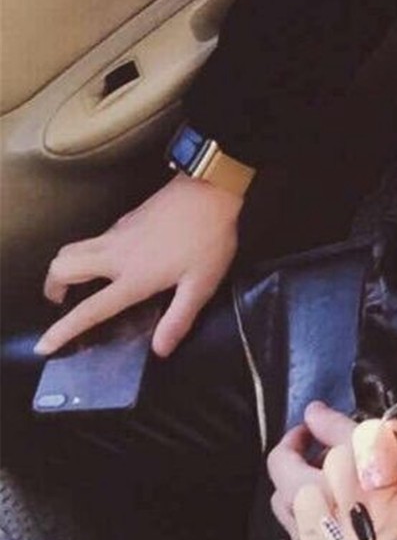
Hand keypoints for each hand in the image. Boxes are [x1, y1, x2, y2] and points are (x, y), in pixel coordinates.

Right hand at [37, 174, 242, 356]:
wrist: (210, 188)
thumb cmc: (208, 239)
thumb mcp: (200, 285)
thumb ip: (178, 319)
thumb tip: (160, 351)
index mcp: (132, 277)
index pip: (89, 310)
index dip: (63, 330)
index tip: (43, 346)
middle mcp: (115, 254)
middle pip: (62, 267)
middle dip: (52, 286)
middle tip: (60, 301)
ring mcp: (117, 233)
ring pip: (73, 248)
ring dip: (64, 266)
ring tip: (76, 283)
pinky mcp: (125, 219)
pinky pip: (93, 238)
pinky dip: (87, 252)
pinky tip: (109, 261)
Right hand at [288, 404, 396, 539]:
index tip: (388, 430)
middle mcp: (383, 497)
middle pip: (359, 440)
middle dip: (341, 427)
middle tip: (321, 424)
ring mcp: (347, 517)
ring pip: (322, 466)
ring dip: (314, 464)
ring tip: (316, 482)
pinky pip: (296, 502)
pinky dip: (294, 498)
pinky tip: (304, 506)